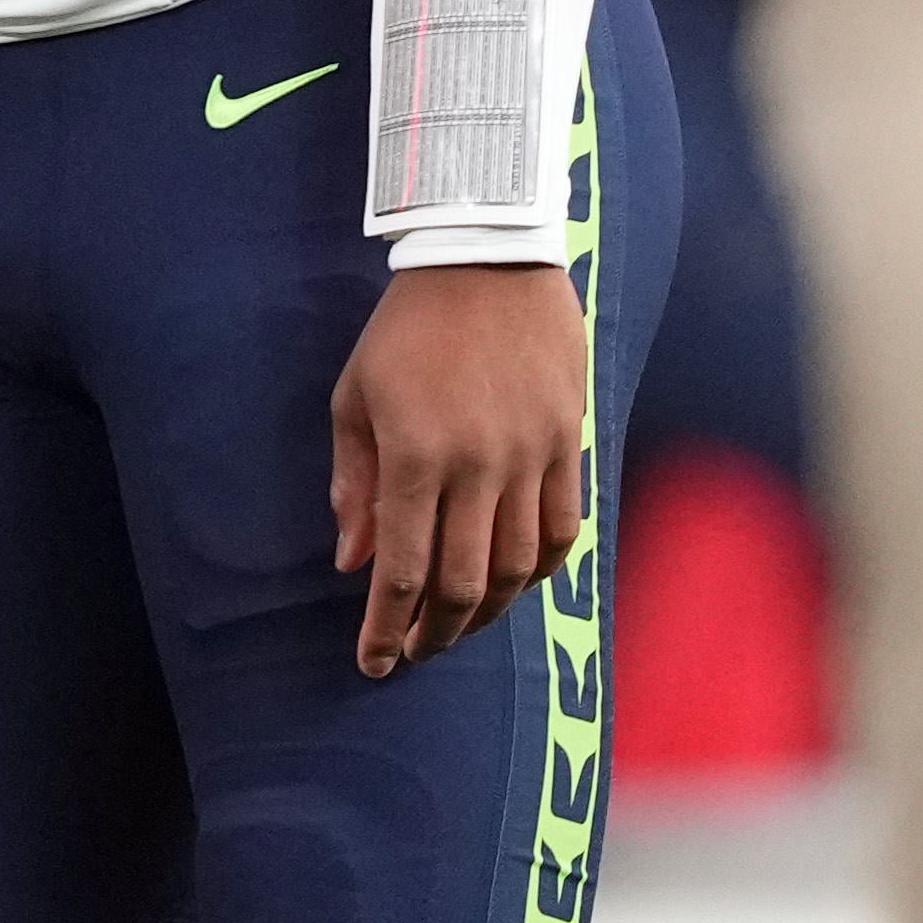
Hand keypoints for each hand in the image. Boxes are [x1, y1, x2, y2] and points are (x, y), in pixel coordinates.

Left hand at [329, 264, 586, 676]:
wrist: (488, 259)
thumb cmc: (406, 328)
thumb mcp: (355, 396)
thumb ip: (353, 483)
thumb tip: (352, 561)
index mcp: (415, 455)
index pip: (401, 570)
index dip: (386, 628)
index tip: (373, 664)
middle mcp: (477, 465)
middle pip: (463, 583)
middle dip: (435, 633)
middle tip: (415, 653)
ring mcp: (531, 456)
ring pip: (518, 568)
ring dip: (489, 613)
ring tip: (460, 627)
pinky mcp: (570, 442)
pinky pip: (561, 528)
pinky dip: (539, 569)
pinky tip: (516, 583)